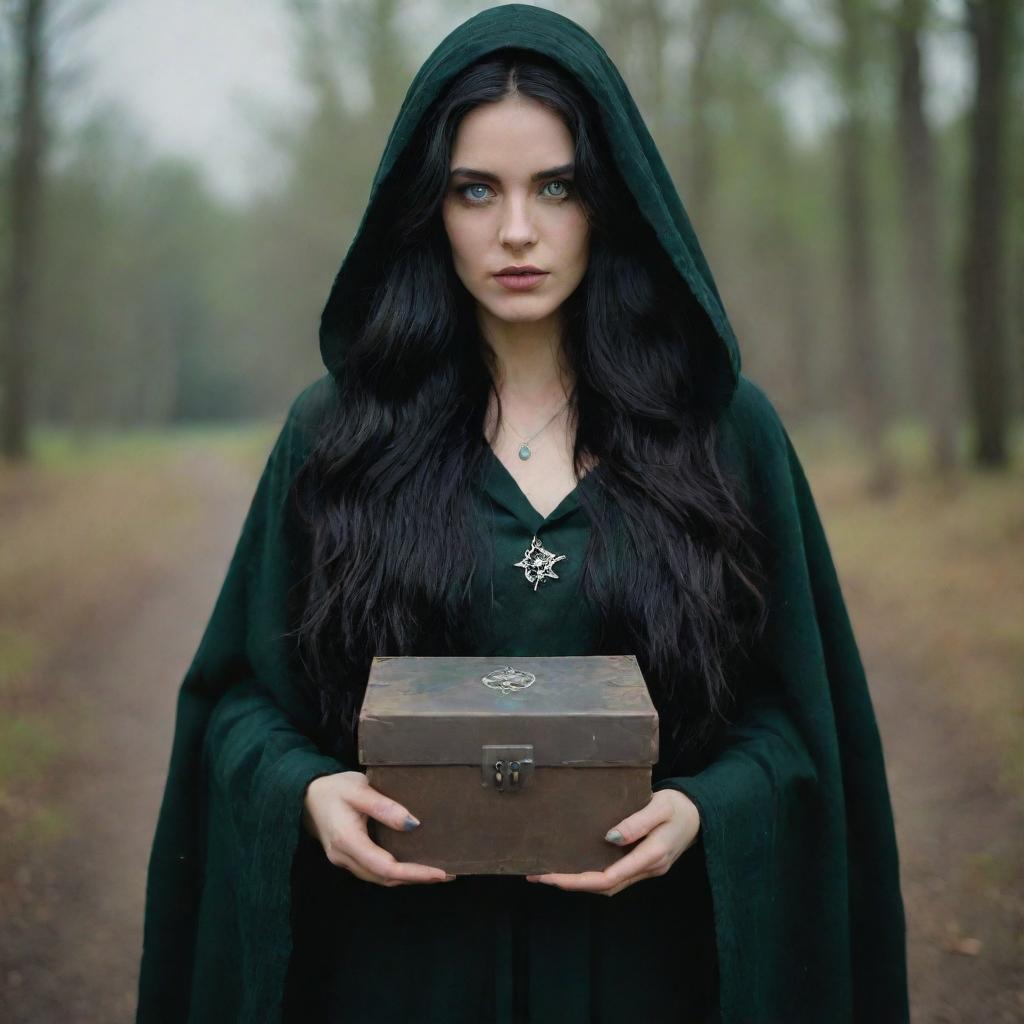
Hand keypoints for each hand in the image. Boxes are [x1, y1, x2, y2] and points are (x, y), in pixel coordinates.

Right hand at [302, 770, 455, 886]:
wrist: (304, 795)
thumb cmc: (333, 789)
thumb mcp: (359, 789)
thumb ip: (385, 807)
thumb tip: (413, 824)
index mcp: (348, 841)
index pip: (386, 867)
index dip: (415, 873)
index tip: (440, 872)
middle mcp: (345, 858)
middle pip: (385, 878)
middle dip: (416, 878)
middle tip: (446, 873)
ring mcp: (344, 861)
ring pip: (379, 878)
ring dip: (407, 877)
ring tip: (434, 871)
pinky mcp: (347, 858)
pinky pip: (373, 871)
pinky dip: (394, 871)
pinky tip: (411, 864)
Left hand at [525, 789, 700, 895]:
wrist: (700, 813)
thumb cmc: (679, 806)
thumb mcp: (659, 806)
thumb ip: (636, 822)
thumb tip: (610, 837)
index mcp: (650, 856)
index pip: (609, 877)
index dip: (578, 880)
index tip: (553, 876)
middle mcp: (647, 869)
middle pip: (604, 886)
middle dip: (571, 883)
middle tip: (539, 876)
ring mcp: (646, 870)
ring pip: (608, 885)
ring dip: (580, 882)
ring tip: (550, 873)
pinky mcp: (643, 864)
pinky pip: (614, 876)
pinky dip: (593, 876)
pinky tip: (577, 868)